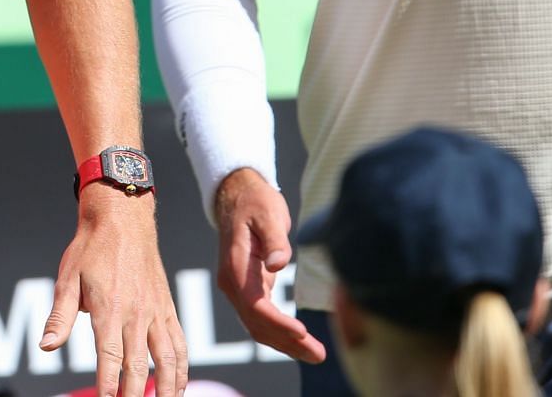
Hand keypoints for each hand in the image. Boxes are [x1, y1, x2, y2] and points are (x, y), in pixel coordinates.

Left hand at [42, 188, 187, 396]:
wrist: (123, 218)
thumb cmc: (91, 248)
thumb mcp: (67, 279)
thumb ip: (60, 316)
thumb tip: (46, 346)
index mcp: (109, 308)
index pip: (109, 358)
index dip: (107, 386)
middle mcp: (137, 313)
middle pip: (138, 365)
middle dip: (133, 394)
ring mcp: (156, 312)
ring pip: (168, 359)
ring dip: (166, 388)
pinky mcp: (168, 308)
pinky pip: (180, 343)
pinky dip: (182, 369)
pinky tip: (179, 386)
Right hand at [214, 168, 325, 362]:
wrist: (236, 196)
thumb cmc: (256, 202)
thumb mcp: (268, 214)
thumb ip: (274, 240)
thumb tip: (278, 264)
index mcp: (235, 266)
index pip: (256, 305)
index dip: (278, 323)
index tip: (302, 332)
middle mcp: (231, 282)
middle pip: (257, 323)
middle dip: (287, 342)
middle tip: (319, 355)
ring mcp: (237, 288)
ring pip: (258, 326)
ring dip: (285, 344)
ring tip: (315, 354)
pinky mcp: (246, 290)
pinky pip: (261, 318)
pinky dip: (279, 333)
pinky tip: (300, 341)